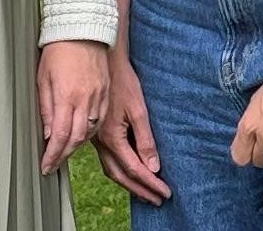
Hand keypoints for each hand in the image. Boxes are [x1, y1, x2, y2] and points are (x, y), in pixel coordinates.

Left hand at [35, 40, 109, 175]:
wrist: (83, 29)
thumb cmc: (58, 50)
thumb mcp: (43, 78)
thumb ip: (45, 108)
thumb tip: (47, 134)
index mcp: (67, 96)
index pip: (60, 135)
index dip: (53, 155)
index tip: (46, 166)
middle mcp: (85, 99)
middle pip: (77, 138)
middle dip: (64, 154)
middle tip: (54, 163)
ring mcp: (99, 96)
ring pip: (90, 131)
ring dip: (77, 144)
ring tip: (65, 150)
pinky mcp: (106, 92)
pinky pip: (100, 119)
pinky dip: (90, 130)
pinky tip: (82, 133)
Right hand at [93, 51, 172, 204]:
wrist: (105, 63)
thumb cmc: (122, 81)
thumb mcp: (138, 110)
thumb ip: (145, 140)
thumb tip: (153, 166)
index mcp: (112, 138)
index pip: (134, 169)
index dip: (150, 184)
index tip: (164, 192)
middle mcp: (101, 142)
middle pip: (121, 176)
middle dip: (140, 190)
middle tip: (156, 200)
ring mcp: (97, 139)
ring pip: (112, 170)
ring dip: (129, 184)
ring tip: (145, 192)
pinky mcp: (97, 133)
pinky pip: (108, 160)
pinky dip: (120, 171)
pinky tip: (129, 172)